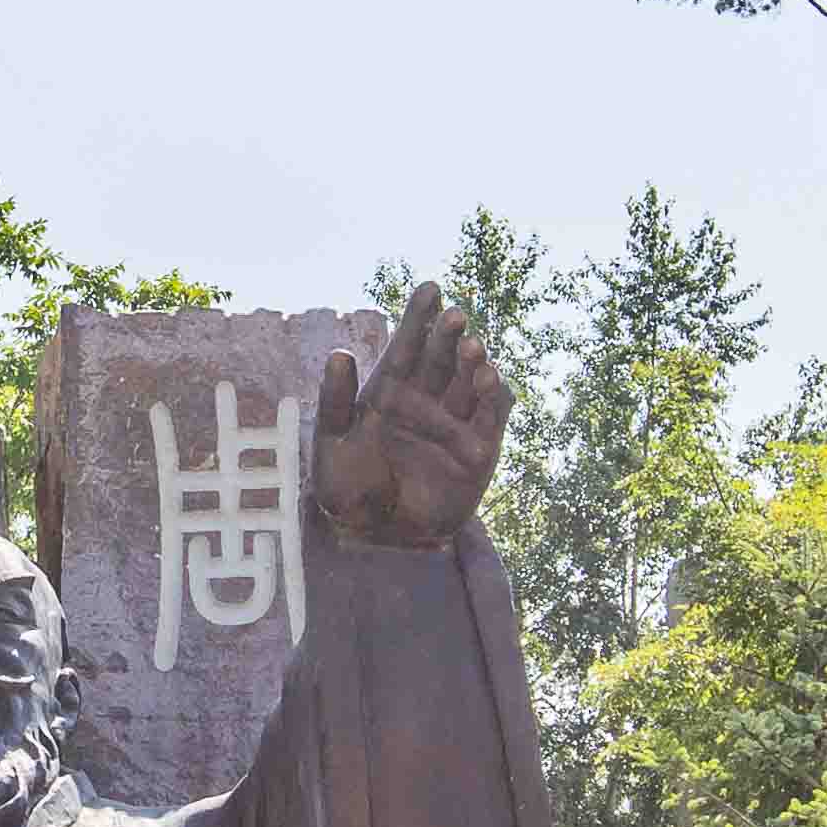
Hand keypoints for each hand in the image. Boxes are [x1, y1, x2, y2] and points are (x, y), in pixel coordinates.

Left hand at [317, 283, 506, 549]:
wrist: (375, 538)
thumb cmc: (347, 488)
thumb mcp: (331, 445)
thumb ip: (335, 402)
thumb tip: (340, 353)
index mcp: (390, 390)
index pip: (408, 344)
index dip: (419, 316)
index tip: (430, 288)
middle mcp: (425, 399)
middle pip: (442, 357)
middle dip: (450, 334)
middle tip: (457, 315)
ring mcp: (454, 422)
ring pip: (470, 380)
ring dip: (475, 362)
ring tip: (473, 348)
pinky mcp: (479, 449)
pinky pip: (492, 415)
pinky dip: (495, 396)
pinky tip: (491, 380)